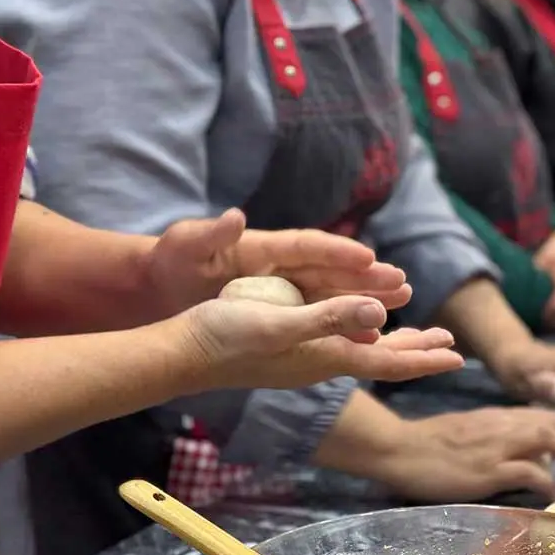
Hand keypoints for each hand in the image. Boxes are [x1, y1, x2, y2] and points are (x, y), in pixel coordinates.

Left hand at [145, 209, 411, 314]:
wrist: (151, 287)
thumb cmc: (168, 263)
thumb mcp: (185, 246)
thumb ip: (210, 234)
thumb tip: (234, 218)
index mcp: (260, 246)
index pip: (307, 246)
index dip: (338, 251)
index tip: (368, 258)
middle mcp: (277, 265)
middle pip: (330, 269)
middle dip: (366, 277)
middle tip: (403, 284)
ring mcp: (279, 287)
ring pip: (330, 293)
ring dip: (363, 299)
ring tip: (401, 304)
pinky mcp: (275, 308)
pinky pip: (316, 315)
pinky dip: (340, 322)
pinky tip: (367, 337)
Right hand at [170, 295, 462, 390]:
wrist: (181, 354)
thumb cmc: (224, 337)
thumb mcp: (279, 322)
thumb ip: (328, 319)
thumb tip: (377, 315)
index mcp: (324, 356)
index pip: (387, 362)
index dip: (424, 358)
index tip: (458, 357)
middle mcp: (319, 361)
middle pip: (380, 358)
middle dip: (417, 351)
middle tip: (450, 346)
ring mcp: (301, 357)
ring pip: (361, 350)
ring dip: (393, 342)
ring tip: (417, 335)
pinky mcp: (284, 348)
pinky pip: (337, 341)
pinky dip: (360, 333)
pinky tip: (357, 327)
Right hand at [367, 408, 554, 501]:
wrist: (399, 448)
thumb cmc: (426, 444)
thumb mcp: (466, 430)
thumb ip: (494, 436)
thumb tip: (519, 453)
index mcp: (497, 417)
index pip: (546, 414)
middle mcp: (504, 427)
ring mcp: (498, 448)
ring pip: (552, 440)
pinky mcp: (490, 471)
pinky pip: (533, 473)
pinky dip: (548, 483)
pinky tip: (549, 494)